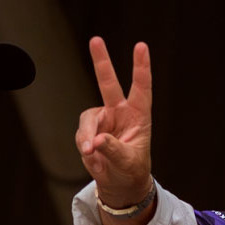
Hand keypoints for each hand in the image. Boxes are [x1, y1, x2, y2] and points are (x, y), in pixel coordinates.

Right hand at [75, 37, 153, 205]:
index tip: (141, 46)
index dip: (141, 67)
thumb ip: (113, 149)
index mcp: (139, 116)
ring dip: (87, 137)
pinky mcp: (89, 129)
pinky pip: (82, 135)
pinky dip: (84, 147)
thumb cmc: (131, 170)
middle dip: (102, 61)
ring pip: (88, 119)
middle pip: (109, 83)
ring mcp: (103, 119)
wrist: (120, 184)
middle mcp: (120, 112)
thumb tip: (96, 140)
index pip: (141, 88)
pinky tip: (93, 159)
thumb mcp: (128, 162)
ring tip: (92, 154)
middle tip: (96, 40)